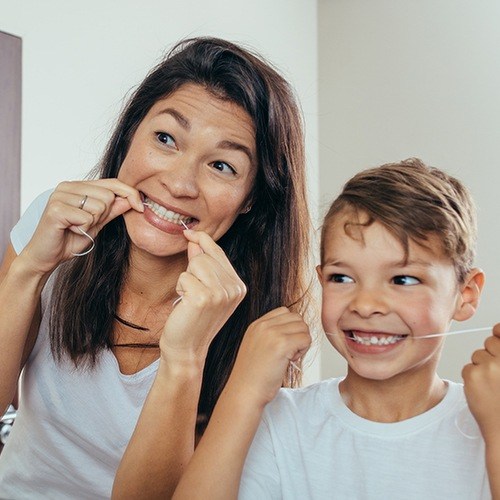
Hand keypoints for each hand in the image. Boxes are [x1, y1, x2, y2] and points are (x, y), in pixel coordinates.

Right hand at [20, 180, 142, 273]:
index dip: (130, 193)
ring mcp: (60, 195)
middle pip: (108, 195)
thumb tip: (132, 198)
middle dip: (104, 215)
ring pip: (99, 206)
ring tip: (77, 227)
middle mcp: (68, 186)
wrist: (46, 257)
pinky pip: (87, 217)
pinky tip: (70, 230)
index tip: (141, 207)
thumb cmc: (69, 239)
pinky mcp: (56, 209)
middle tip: (87, 225)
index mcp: (78, 186)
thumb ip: (113, 210)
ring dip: (92, 223)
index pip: (112, 182)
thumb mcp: (97, 223)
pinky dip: (83, 229)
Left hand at [159, 230, 245, 362]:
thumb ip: (203, 264)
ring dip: (186, 279)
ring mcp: (221, 294)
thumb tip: (195, 240)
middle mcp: (234, 289)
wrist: (187, 350)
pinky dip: (180, 288)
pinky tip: (185, 305)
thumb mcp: (204, 289)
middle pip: (206, 256)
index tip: (189, 233)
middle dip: (192, 268)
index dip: (202, 240)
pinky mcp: (204, 298)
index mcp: (239, 286)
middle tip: (193, 291)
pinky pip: (184, 277)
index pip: (218, 252)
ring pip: (196, 263)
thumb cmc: (193, 320)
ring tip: (190, 297)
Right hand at [225, 307, 310, 407]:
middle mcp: (263, 325)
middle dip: (298, 334)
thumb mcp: (256, 346)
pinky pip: (306, 339)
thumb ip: (270, 334)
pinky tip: (290, 361)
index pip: (284, 311)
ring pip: (303, 327)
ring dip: (302, 342)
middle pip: (296, 318)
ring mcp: (272, 333)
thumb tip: (295, 329)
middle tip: (289, 352)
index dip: (290, 327)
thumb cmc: (253, 376)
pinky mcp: (282, 344)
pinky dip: (303, 351)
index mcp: (256, 324)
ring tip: (289, 357)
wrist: (245, 392)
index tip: (284, 344)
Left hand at [462, 323, 499, 441]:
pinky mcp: (473, 375)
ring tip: (493, 386)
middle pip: (490, 342)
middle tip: (497, 373)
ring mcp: (489, 366)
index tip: (498, 334)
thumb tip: (497, 329)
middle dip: (491, 353)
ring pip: (477, 355)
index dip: (499, 333)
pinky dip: (473, 378)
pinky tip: (484, 391)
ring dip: (482, 367)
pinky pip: (468, 367)